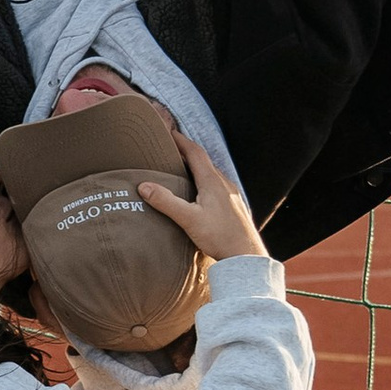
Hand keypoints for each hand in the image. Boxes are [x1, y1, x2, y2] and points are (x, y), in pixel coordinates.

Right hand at [136, 126, 265, 264]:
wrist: (246, 256)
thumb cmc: (220, 237)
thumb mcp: (189, 219)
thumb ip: (166, 202)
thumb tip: (144, 186)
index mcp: (212, 182)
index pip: (195, 153)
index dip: (181, 141)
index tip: (169, 132)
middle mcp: (225, 184)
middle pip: (204, 161)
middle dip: (188, 152)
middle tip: (172, 149)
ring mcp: (232, 195)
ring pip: (213, 174)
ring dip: (198, 167)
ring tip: (184, 170)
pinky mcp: (235, 206)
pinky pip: (219, 186)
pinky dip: (206, 181)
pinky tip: (202, 194)